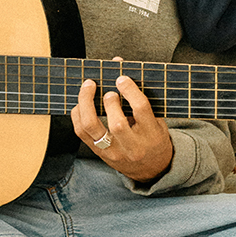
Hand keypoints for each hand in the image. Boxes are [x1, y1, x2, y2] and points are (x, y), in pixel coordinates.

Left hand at [72, 68, 173, 183]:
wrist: (152, 170)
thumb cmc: (154, 139)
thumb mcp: (157, 121)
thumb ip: (141, 98)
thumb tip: (119, 66)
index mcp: (151, 135)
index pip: (141, 109)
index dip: (129, 90)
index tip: (121, 78)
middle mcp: (132, 147)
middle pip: (117, 124)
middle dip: (109, 102)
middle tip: (108, 90)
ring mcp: (114, 152)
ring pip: (92, 128)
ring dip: (86, 104)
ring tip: (88, 88)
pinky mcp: (100, 154)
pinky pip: (81, 133)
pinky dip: (78, 114)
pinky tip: (81, 104)